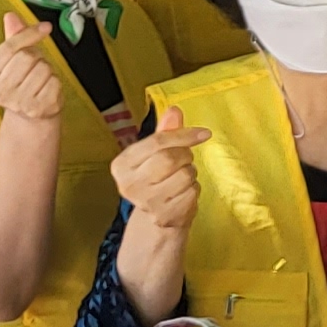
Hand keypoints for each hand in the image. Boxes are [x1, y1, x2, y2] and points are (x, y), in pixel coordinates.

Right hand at [0, 10, 63, 123]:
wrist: (30, 116)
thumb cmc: (21, 82)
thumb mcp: (12, 61)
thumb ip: (13, 38)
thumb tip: (11, 16)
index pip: (8, 48)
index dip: (28, 34)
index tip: (45, 27)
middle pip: (27, 57)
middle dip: (37, 56)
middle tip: (34, 67)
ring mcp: (19, 103)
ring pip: (43, 68)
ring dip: (47, 69)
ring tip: (39, 80)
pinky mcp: (39, 109)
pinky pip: (55, 82)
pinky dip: (55, 82)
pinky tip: (46, 90)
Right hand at [111, 105, 206, 236]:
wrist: (156, 216)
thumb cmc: (157, 178)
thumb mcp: (155, 153)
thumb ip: (165, 132)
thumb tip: (174, 110)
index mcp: (122, 165)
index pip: (157, 141)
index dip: (183, 134)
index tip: (204, 133)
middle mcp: (128, 185)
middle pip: (171, 158)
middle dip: (185, 155)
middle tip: (184, 160)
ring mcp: (146, 203)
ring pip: (185, 175)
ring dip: (190, 173)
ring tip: (179, 179)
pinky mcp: (165, 216)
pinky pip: (192, 193)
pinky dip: (193, 189)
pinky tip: (182, 193)